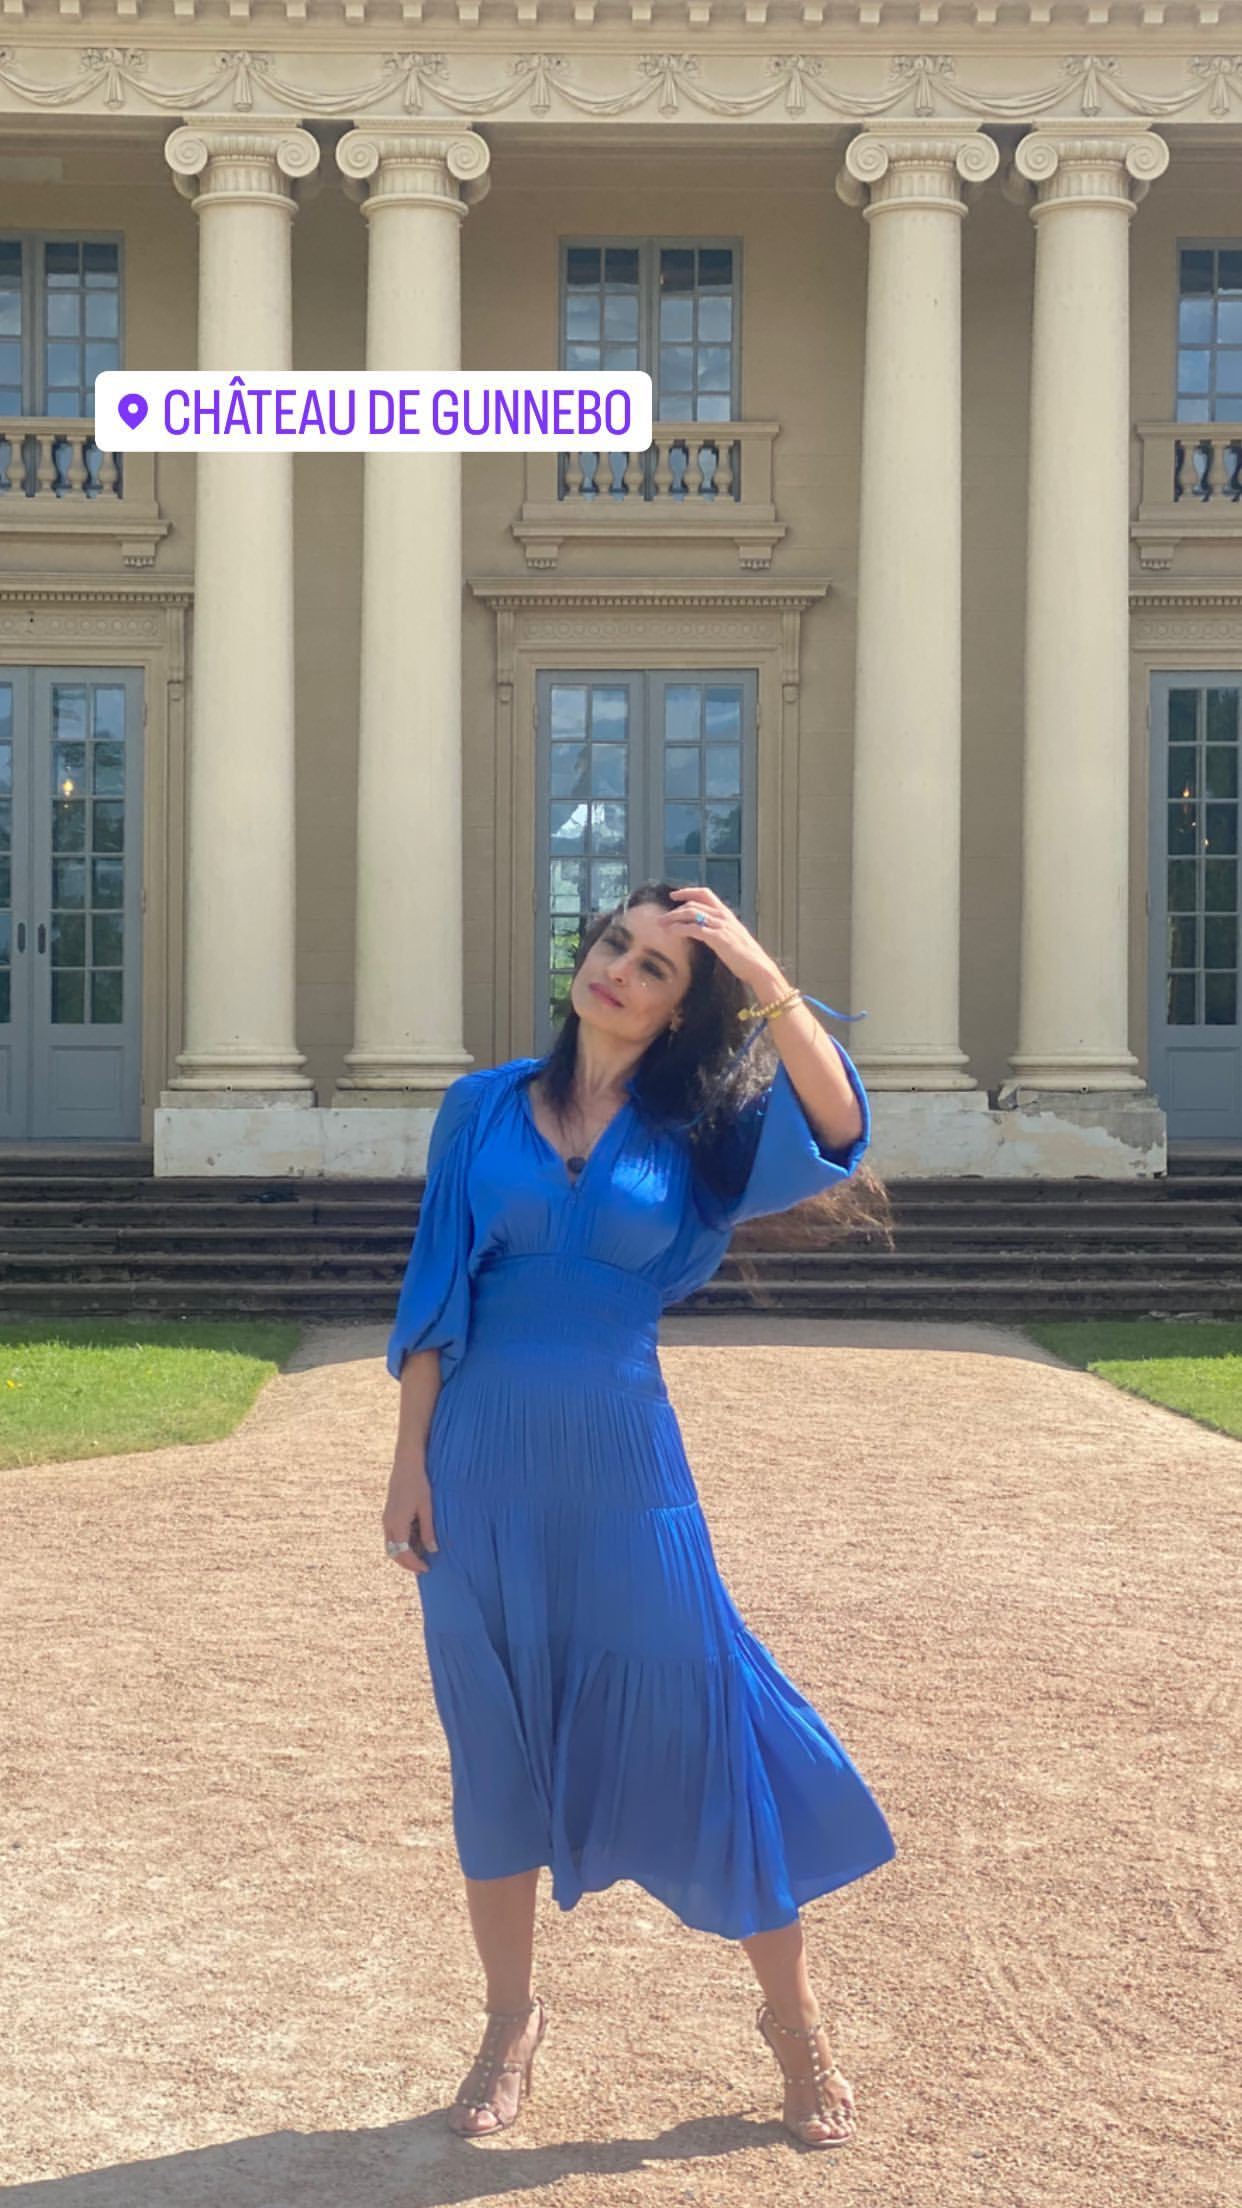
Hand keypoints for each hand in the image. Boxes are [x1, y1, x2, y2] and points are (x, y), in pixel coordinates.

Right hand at [382, 1457, 437, 1575]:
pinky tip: (417, 1540)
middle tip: (423, 1567)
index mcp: (397, 1524)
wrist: (406, 1464)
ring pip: (391, 1545)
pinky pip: (392, 1535)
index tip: (426, 1569)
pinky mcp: (388, 1514)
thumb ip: (428, 1530)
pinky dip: (402, 1543)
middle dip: (407, 1563)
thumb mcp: (427, 1508)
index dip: (414, 1563)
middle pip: (394, 1553)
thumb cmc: (419, 1484)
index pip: (403, 1553)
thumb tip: (432, 1550)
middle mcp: (388, 1524)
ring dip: (404, 1553)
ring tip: (421, 1555)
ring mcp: (386, 1519)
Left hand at [659, 885, 781, 995]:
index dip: (688, 892)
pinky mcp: (718, 938)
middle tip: (661, 919)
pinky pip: (694, 929)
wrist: (757, 965)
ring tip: (661, 925)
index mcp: (726, 913)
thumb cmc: (744, 955)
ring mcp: (720, 925)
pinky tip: (671, 932)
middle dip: (674, 910)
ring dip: (673, 918)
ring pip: (691, 914)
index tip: (674, 895)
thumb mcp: (731, 936)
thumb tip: (704, 930)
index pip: (705, 893)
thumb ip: (718, 929)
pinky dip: (680, 929)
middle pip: (693, 904)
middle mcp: (722, 916)